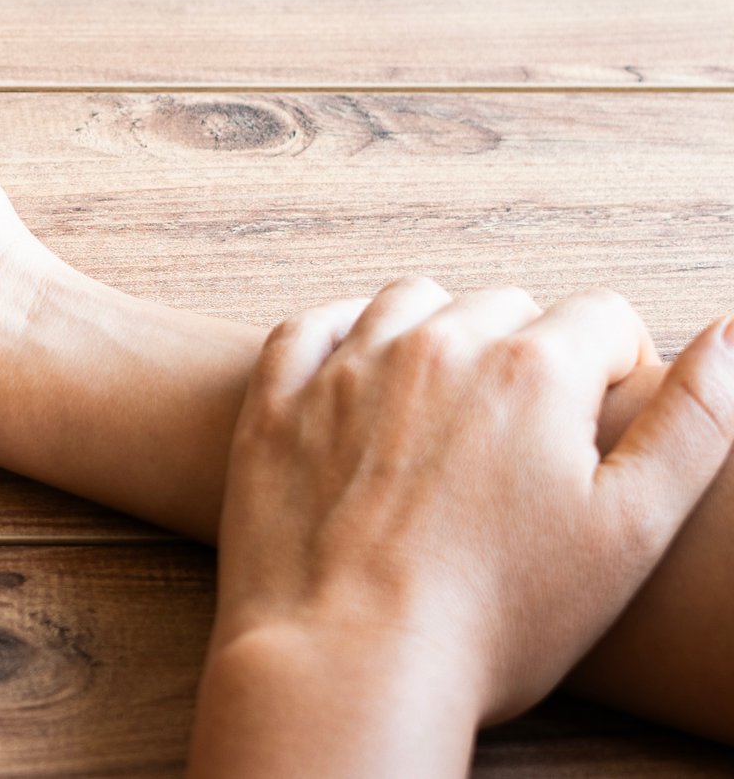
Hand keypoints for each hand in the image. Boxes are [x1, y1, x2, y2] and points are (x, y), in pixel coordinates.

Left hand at [191, 279, 733, 775]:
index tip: (605, 426)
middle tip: (528, 438)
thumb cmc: (499, 613)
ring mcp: (345, 365)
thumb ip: (696, 421)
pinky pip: (313, 327)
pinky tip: (361, 384)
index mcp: (533, 368)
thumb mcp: (632, 528)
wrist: (350, 660)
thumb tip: (732, 333)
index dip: (620, 367)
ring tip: (452, 408)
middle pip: (508, 308)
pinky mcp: (276, 399)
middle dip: (532, 353)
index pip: (603, 318)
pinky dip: (344, 339)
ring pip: (413, 304)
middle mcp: (436, 343)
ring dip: (441, 334)